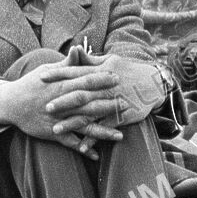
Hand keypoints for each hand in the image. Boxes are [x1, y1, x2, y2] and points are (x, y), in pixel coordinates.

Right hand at [0, 53, 121, 156]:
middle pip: (88, 104)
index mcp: (61, 86)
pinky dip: (82, 149)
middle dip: (108, 105)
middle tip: (127, 105)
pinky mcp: (53, 133)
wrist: (10, 104)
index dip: (101, 80)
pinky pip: (70, 143)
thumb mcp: (46, 71)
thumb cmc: (31, 84)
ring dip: (102, 132)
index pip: (84, 81)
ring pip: (83, 126)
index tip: (117, 78)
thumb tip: (77, 48)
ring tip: (120, 136)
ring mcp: (58, 120)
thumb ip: (66, 63)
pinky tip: (96, 155)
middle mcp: (62, 104)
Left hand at [40, 51, 165, 130]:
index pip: (76, 72)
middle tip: (45, 107)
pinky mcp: (122, 116)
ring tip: (56, 130)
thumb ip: (90, 60)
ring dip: (73, 123)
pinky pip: (105, 128)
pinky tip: (82, 146)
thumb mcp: (110, 61)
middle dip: (63, 101)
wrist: (155, 82)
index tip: (41, 77)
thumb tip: (73, 50)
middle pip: (81, 95)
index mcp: (101, 71)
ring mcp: (114, 102)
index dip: (58, 74)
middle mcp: (105, 87)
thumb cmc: (128, 70)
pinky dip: (94, 138)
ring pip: (90, 114)